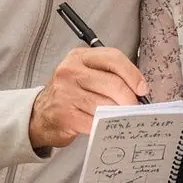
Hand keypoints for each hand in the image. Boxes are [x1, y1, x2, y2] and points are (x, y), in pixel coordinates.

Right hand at [29, 47, 148, 150]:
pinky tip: (108, 126)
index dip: (133, 74)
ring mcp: (66, 93)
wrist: (40, 115)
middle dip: (130, 98)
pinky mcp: (66, 115)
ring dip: (119, 114)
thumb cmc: (70, 94)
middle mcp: (70, 71)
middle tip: (135, 108)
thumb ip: (108, 75)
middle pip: (113, 83)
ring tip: (122, 117)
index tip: (142, 89)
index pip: (113, 58)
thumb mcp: (84, 74)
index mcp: (79, 56)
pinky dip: (107, 126)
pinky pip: (96, 121)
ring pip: (106, 104)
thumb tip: (138, 90)